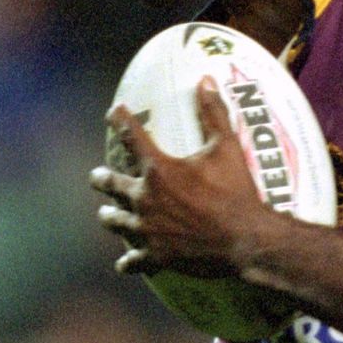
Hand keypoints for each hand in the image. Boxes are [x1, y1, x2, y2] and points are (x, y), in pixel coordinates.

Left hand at [90, 78, 279, 276]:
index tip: (114, 112)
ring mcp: (147, 230)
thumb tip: (206, 80)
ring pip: (116, 222)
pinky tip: (124, 263)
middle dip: (102, 179)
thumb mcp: (228, 148)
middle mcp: (145, 199)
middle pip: (111, 185)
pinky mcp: (156, 255)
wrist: (245, 240)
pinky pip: (133, 260)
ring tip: (107, 216)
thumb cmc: (237, 192)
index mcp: (159, 170)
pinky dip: (128, 261)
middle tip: (97, 177)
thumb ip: (214, 113)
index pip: (132, 137)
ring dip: (111, 216)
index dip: (121, 120)